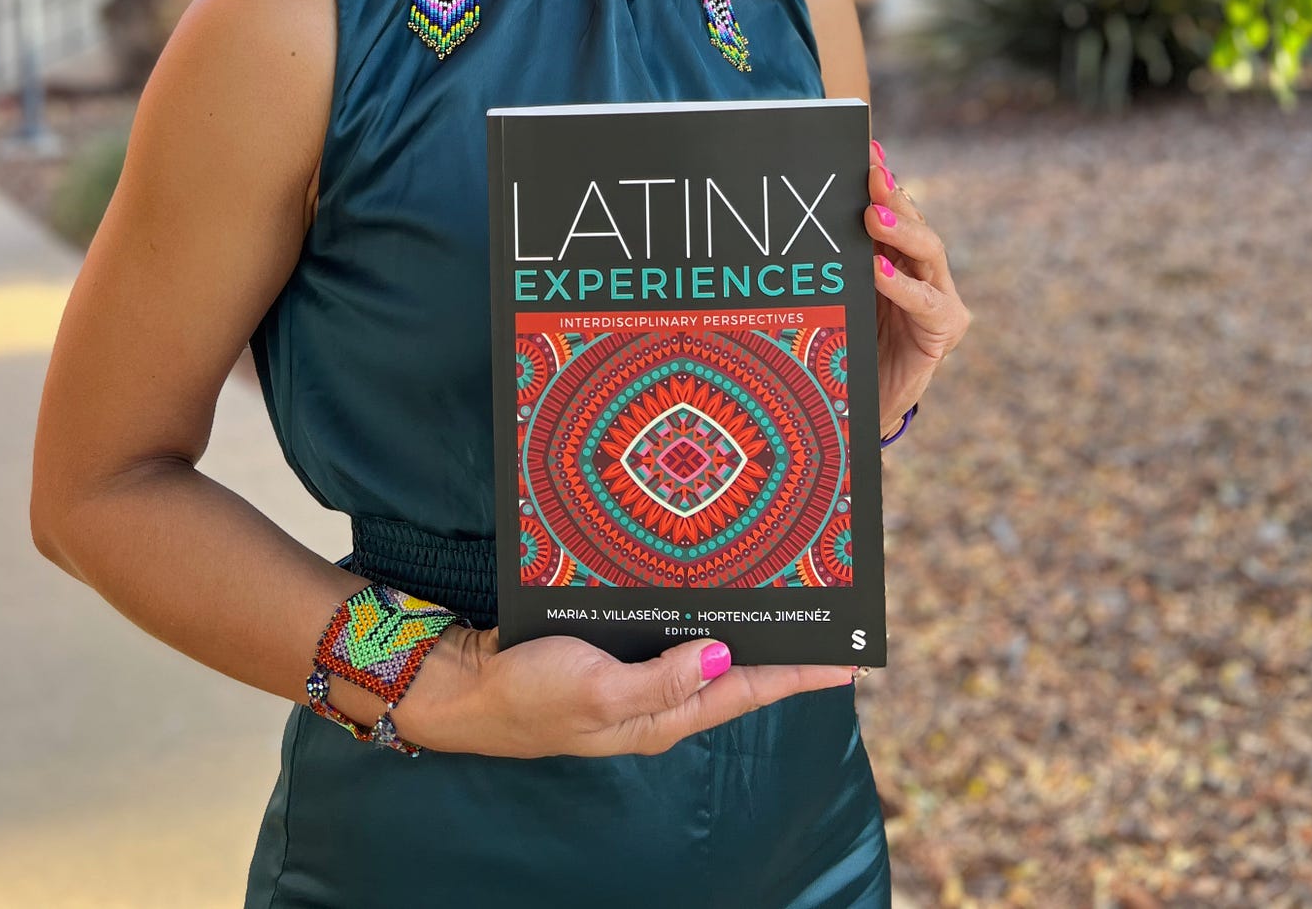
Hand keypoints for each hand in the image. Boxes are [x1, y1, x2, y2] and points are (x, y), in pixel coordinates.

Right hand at [389, 621, 856, 757]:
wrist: (462, 687)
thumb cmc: (529, 694)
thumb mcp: (597, 692)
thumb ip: (661, 680)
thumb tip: (723, 657)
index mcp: (661, 717)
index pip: (745, 692)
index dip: (798, 675)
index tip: (849, 661)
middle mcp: (656, 699)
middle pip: (734, 673)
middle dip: (782, 652)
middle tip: (828, 622)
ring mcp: (634, 676)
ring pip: (704, 651)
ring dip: (744, 632)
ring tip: (786, 606)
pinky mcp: (610, 651)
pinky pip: (667, 634)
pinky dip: (696, 616)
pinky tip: (709, 594)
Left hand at [864, 137, 969, 434]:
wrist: (853, 407)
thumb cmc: (841, 344)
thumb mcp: (836, 291)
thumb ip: (836, 256)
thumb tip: (806, 207)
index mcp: (896, 256)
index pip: (893, 210)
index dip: (881, 180)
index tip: (866, 148)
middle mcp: (922, 271)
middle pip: (913, 222)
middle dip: (892, 195)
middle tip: (872, 171)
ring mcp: (940, 298)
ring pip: (928, 251)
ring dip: (902, 230)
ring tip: (873, 215)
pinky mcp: (946, 330)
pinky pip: (926, 303)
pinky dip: (902, 285)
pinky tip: (877, 271)